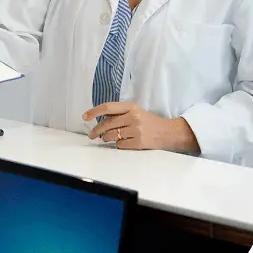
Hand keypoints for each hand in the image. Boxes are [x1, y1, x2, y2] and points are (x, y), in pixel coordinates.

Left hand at [83, 102, 198, 153]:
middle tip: (91, 135)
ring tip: (108, 138)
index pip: (108, 107)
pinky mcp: (139, 142)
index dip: (94, 112)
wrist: (167, 132)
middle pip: (107, 124)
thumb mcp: (135, 112)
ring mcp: (136, 130)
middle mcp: (133, 117)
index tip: (85, 116)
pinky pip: (120, 145)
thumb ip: (119, 113)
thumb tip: (99, 117)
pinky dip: (119, 145)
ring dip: (106, 138)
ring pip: (111, 135)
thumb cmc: (149, 122)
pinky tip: (125, 142)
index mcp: (131, 107)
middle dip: (96, 130)